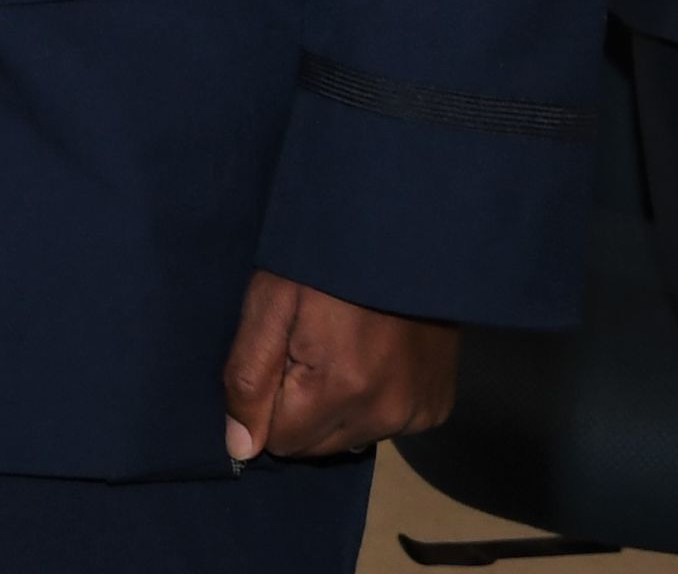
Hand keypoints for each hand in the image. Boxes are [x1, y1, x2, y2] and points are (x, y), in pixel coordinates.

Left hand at [221, 272, 455, 464]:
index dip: (270, 398)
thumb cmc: (322, 257)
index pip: (281, 441)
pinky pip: (386, 425)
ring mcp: (418, 412)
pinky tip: (375, 356)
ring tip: (345, 346)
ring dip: (338, 406)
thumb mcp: (270, 300)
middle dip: (303, 406)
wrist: (401, 229)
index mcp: (341, 389)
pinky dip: (374, 401)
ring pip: (350, 438)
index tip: (282, 351)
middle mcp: (385, 413)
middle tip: (312, 345)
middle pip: (317, 446)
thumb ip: (249, 377)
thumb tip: (241, 448)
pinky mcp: (437, 406)